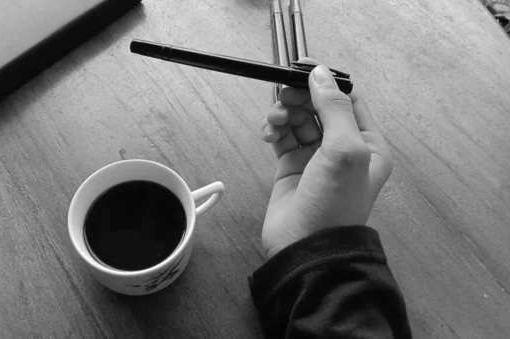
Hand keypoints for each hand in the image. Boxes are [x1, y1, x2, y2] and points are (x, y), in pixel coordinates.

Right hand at [260, 60, 392, 257]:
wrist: (306, 247)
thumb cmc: (334, 200)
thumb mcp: (345, 150)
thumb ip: (334, 108)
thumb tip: (320, 73)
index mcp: (368, 143)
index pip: (348, 99)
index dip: (326, 82)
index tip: (302, 68)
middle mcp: (343, 148)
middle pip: (319, 107)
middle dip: (301, 97)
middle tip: (283, 95)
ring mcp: (316, 157)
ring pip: (299, 120)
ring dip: (284, 113)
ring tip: (273, 120)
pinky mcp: (291, 166)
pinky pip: (283, 136)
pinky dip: (274, 129)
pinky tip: (268, 133)